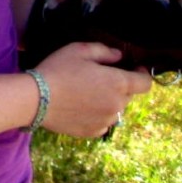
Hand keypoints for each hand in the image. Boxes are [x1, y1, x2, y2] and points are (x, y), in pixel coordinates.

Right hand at [35, 42, 151, 137]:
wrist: (36, 99)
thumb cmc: (58, 70)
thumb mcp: (78, 50)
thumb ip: (103, 51)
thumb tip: (118, 56)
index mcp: (117, 83)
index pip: (145, 83)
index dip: (142, 74)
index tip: (134, 68)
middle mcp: (118, 105)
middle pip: (128, 95)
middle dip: (118, 86)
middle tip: (96, 78)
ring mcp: (107, 121)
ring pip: (115, 109)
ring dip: (107, 101)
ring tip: (84, 93)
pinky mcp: (94, 132)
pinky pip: (103, 121)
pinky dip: (96, 114)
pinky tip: (78, 106)